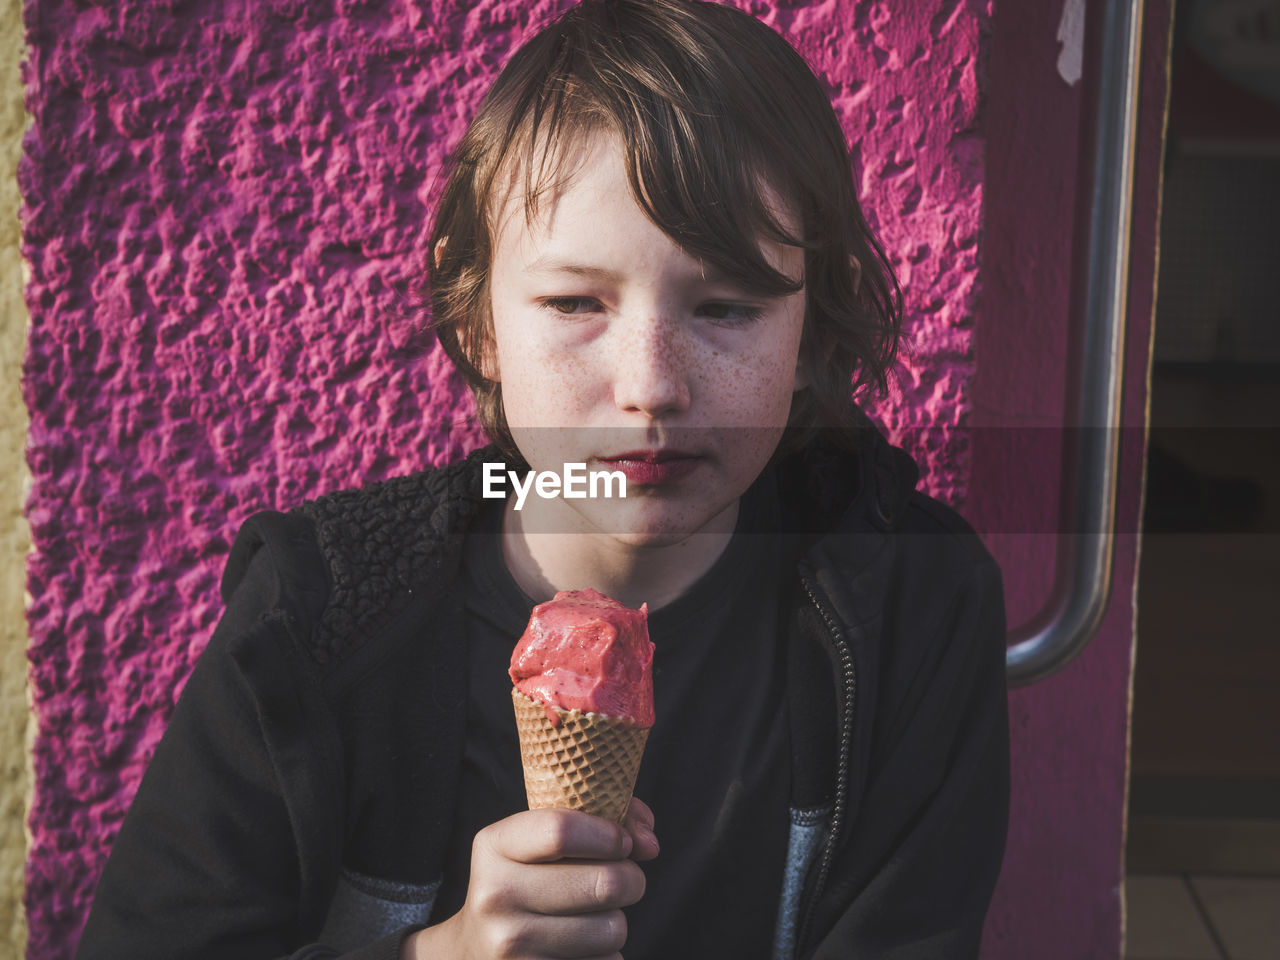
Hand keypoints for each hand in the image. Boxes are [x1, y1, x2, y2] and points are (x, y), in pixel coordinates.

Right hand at [402, 798, 658, 958]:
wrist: (475, 949)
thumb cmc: (527, 881)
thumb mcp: (541, 839)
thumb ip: (601, 820)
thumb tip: (649, 843)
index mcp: (494, 846)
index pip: (562, 830)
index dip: (609, 834)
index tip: (624, 842)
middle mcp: (496, 895)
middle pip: (603, 882)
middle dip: (631, 879)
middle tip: (624, 879)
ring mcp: (510, 945)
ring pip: (612, 928)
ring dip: (618, 921)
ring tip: (596, 916)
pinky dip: (606, 955)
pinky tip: (582, 947)